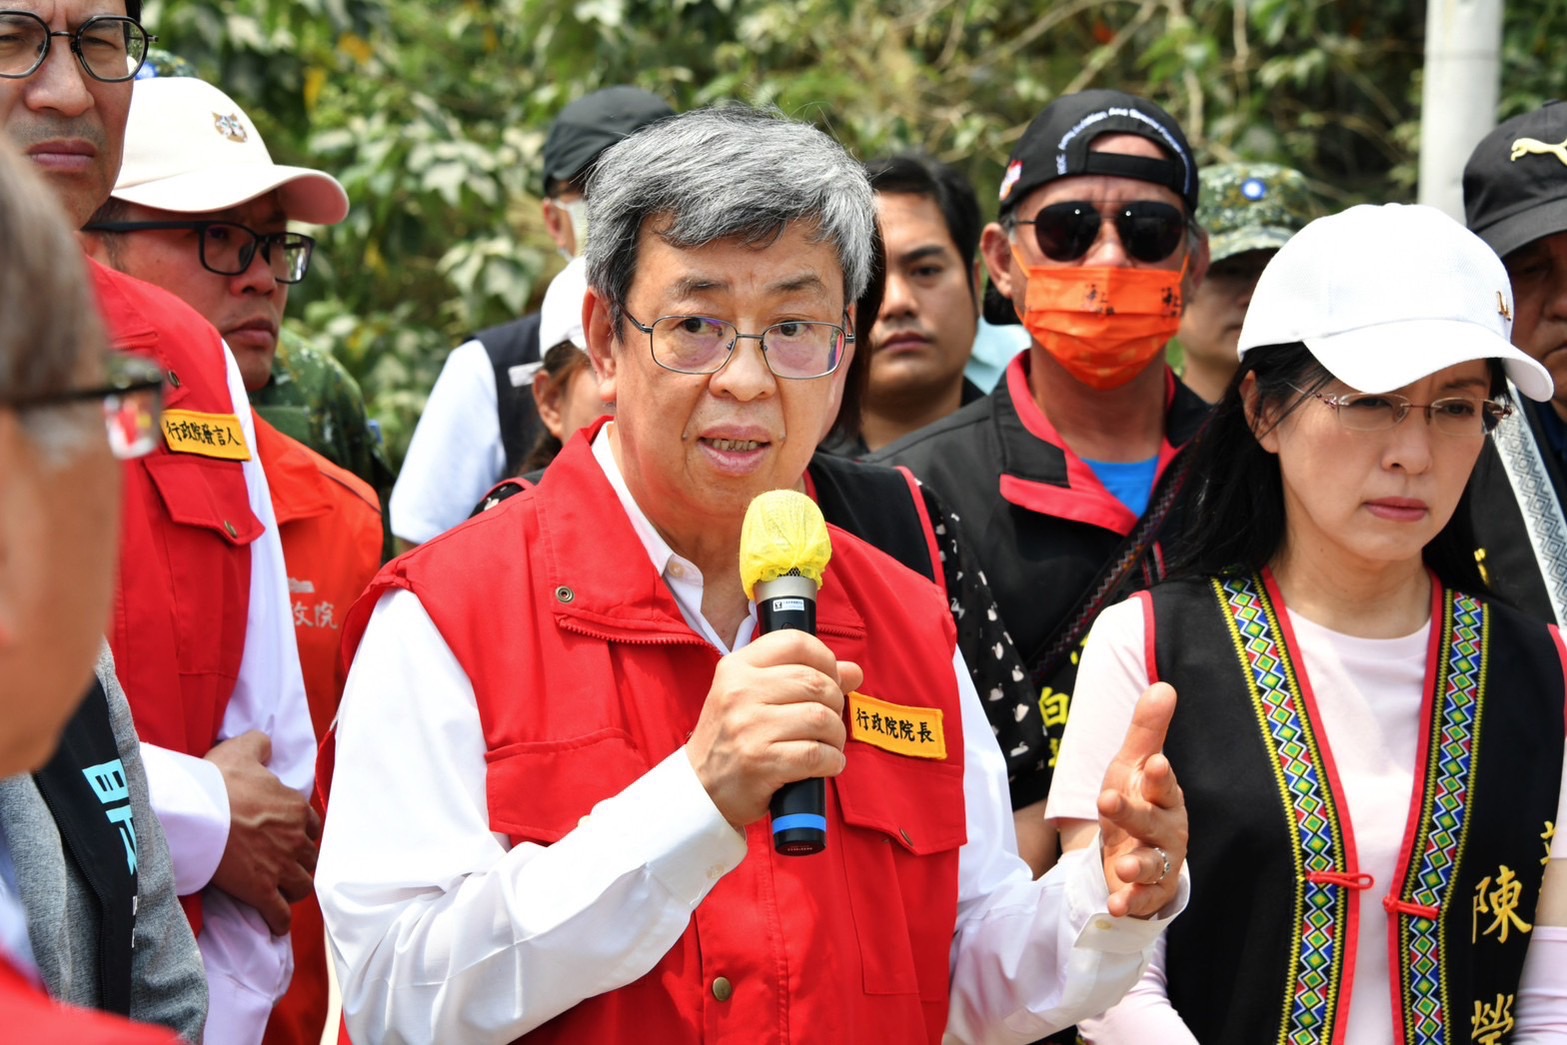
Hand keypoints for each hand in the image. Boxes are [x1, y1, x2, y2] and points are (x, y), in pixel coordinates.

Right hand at [205, 730, 321, 935]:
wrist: (199, 812)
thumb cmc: (220, 780)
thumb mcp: (243, 750)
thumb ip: (259, 745)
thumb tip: (266, 742)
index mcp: (295, 808)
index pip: (312, 826)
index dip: (303, 833)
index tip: (293, 838)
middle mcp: (295, 839)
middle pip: (310, 858)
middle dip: (301, 863)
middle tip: (287, 867)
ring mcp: (280, 866)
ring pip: (302, 886)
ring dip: (295, 890)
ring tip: (285, 893)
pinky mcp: (261, 890)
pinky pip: (280, 913)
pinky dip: (280, 921)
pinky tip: (277, 925)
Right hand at [687, 630, 862, 828]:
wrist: (701, 788)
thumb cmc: (733, 738)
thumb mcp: (755, 697)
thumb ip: (802, 677)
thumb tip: (853, 671)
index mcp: (737, 668)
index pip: (794, 642)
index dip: (824, 658)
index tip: (830, 678)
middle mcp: (740, 692)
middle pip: (815, 682)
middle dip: (835, 702)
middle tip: (830, 719)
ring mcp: (749, 727)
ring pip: (820, 717)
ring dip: (836, 734)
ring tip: (828, 743)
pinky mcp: (760, 762)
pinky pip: (816, 754)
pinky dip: (832, 761)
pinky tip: (826, 764)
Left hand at [1097, 682, 1185, 918]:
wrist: (1135, 852)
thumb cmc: (1137, 801)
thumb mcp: (1131, 765)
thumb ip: (1146, 731)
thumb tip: (1164, 685)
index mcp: (1165, 796)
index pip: (1164, 783)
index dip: (1159, 776)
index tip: (1152, 763)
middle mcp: (1168, 830)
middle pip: (1154, 822)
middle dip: (1134, 813)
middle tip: (1108, 800)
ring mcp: (1161, 863)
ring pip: (1154, 864)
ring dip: (1139, 864)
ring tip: (1122, 865)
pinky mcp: (1150, 892)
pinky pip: (1144, 899)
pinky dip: (1131, 903)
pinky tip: (1115, 905)